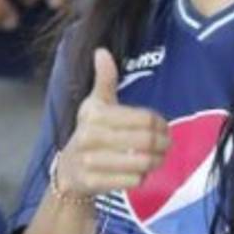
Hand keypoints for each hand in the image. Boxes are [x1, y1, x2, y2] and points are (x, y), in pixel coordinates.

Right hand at [58, 48, 170, 197]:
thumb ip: (104, 79)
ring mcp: (90, 161)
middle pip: (146, 141)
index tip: (164, 127)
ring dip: (157, 161)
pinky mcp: (93, 183)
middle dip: (163, 143)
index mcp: (95, 114)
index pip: (145, 119)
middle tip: (166, 144)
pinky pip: (133, 180)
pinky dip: (142, 177)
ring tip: (158, 157)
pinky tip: (140, 171)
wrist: (67, 171)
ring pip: (142, 162)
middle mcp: (90, 137)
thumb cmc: (89, 133)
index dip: (161, 124)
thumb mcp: (95, 104)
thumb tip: (101, 51)